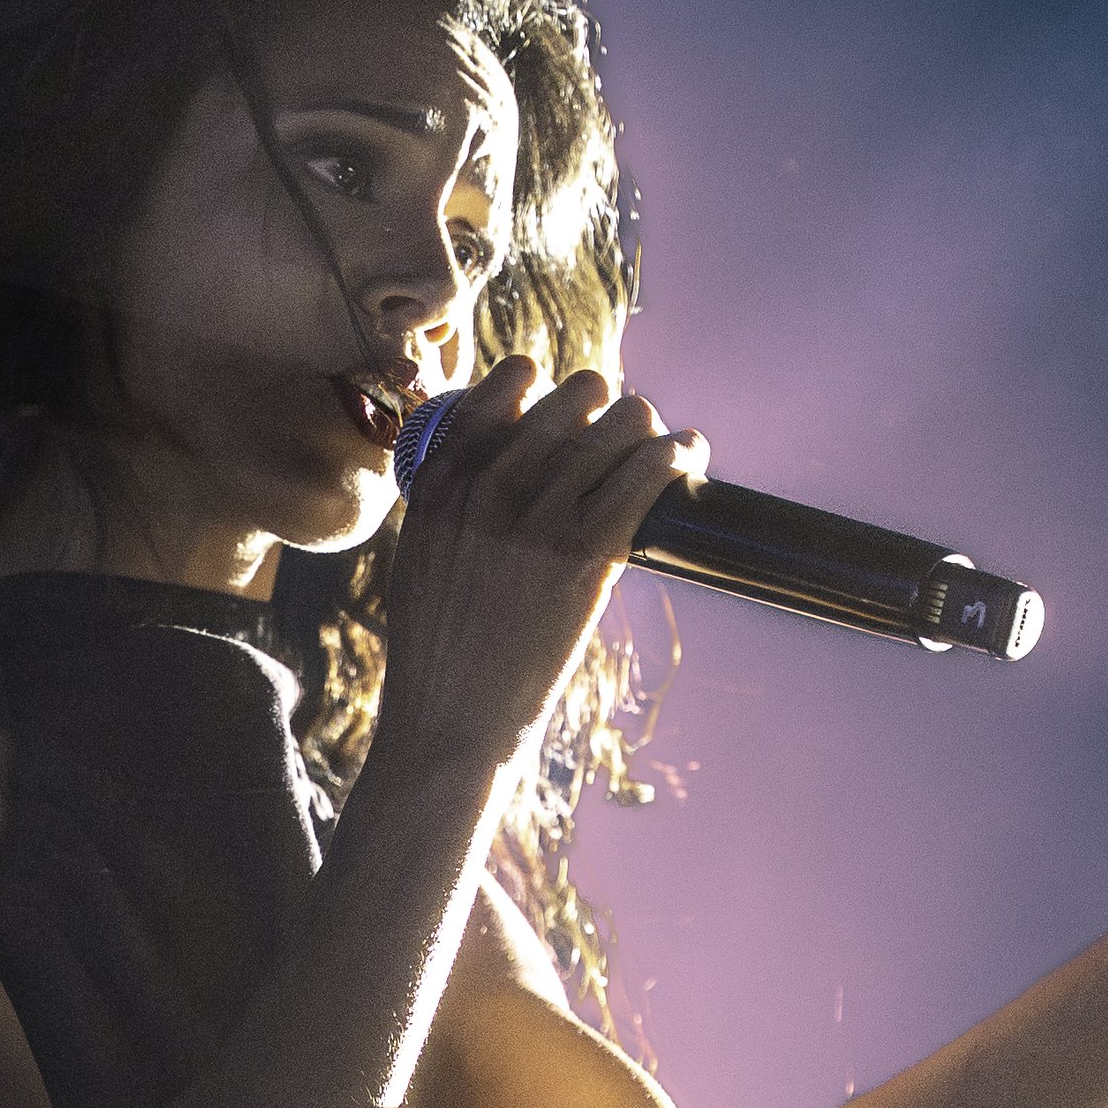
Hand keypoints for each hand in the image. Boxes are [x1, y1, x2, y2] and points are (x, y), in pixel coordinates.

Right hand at [370, 359, 707, 780]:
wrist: (448, 723)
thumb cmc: (436, 655)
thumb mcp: (420, 561)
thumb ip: (450, 511)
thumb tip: (493, 478)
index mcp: (441, 483)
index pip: (504, 388)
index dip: (545, 384)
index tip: (564, 407)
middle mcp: (488, 490)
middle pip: (571, 399)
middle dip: (605, 405)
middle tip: (621, 431)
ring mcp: (536, 522)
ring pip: (617, 426)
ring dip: (647, 426)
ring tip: (663, 442)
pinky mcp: (582, 559)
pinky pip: (645, 476)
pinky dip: (675, 454)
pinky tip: (688, 454)